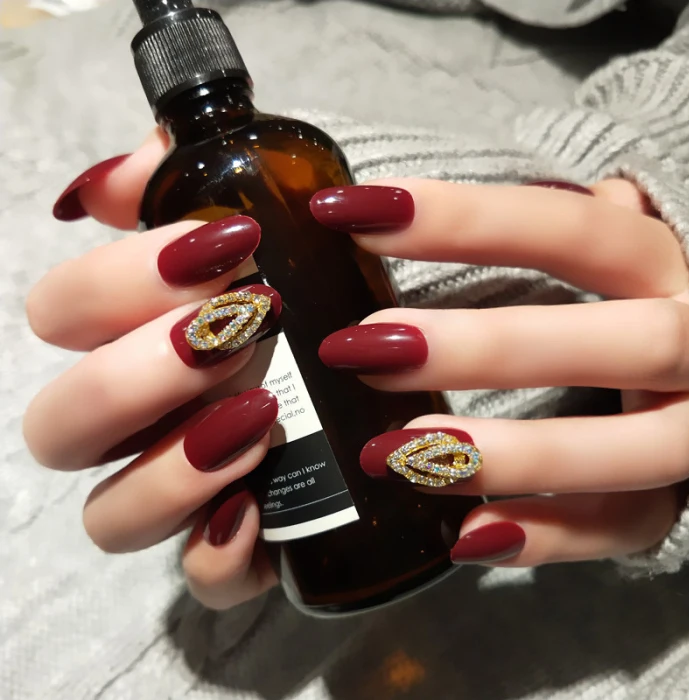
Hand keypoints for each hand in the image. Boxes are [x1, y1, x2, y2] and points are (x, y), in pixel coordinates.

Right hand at [24, 131, 279, 608]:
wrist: (388, 354)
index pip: (60, 316)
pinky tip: (257, 509)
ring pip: (108, 517)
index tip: (225, 249)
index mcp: (133, 338)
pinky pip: (203, 579)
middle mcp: (140, 421)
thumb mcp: (260, 211)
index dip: (117, 283)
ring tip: (257, 417)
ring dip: (170, 469)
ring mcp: (183, 490)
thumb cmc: (310, 282)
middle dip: (138, 375)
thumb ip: (178, 179)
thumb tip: (112, 180)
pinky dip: (218, 553)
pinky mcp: (241, 543)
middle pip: (61, 425)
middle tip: (238, 329)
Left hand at [311, 178, 688, 565]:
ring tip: (388, 454)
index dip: (465, 218)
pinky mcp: (680, 501)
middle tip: (362, 348)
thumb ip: (580, 227)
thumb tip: (552, 192)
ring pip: (632, 450)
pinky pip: (628, 527)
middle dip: (486, 348)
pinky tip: (464, 538)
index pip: (573, 230)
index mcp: (668, 266)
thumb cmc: (636, 301)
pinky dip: (551, 536)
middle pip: (620, 342)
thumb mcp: (617, 252)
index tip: (352, 213)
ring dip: (509, 456)